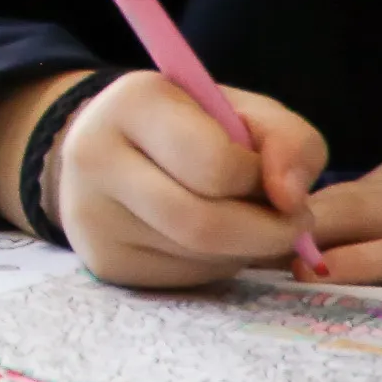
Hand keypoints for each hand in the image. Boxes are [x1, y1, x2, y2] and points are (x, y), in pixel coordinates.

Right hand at [44, 69, 327, 289]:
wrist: (114, 147)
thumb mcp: (247, 114)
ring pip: (198, 256)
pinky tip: (209, 240)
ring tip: (242, 221)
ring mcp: (91, 214)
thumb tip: (291, 200)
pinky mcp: (103, 259)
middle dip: (266, 232)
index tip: (273, 178)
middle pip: (204, 224)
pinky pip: (183, 278)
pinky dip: (215, 265)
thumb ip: (291, 142)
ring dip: (244, 249)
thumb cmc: (193, 126)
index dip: (262, 180)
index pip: (216, 165)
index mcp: (133, 103)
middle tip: (289, 224)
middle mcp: (94, 156)